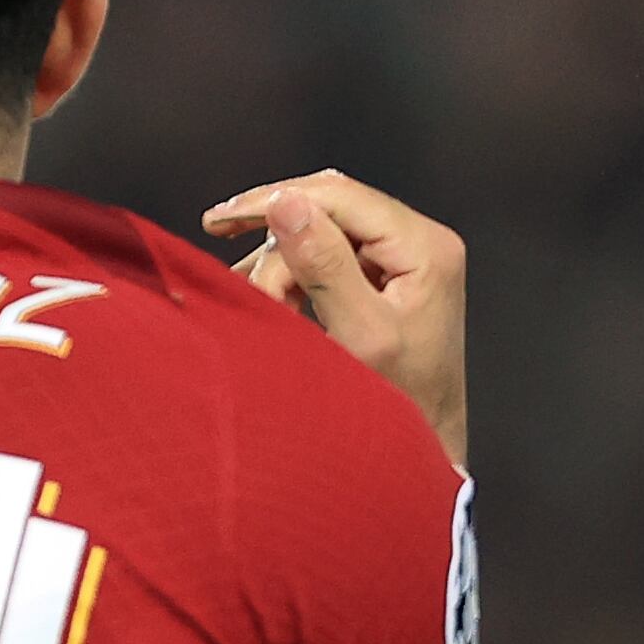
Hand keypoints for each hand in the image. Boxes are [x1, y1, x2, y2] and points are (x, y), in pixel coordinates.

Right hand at [204, 171, 468, 469]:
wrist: (424, 448)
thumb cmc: (400, 403)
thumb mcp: (359, 333)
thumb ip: (325, 266)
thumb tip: (285, 203)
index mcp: (424, 247)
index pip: (339, 196)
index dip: (274, 201)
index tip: (220, 219)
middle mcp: (418, 242)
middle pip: (329, 206)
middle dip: (273, 235)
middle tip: (221, 246)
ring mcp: (402, 260)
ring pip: (320, 230)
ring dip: (279, 263)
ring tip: (262, 304)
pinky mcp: (384, 279)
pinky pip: (326, 254)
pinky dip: (289, 274)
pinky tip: (269, 299)